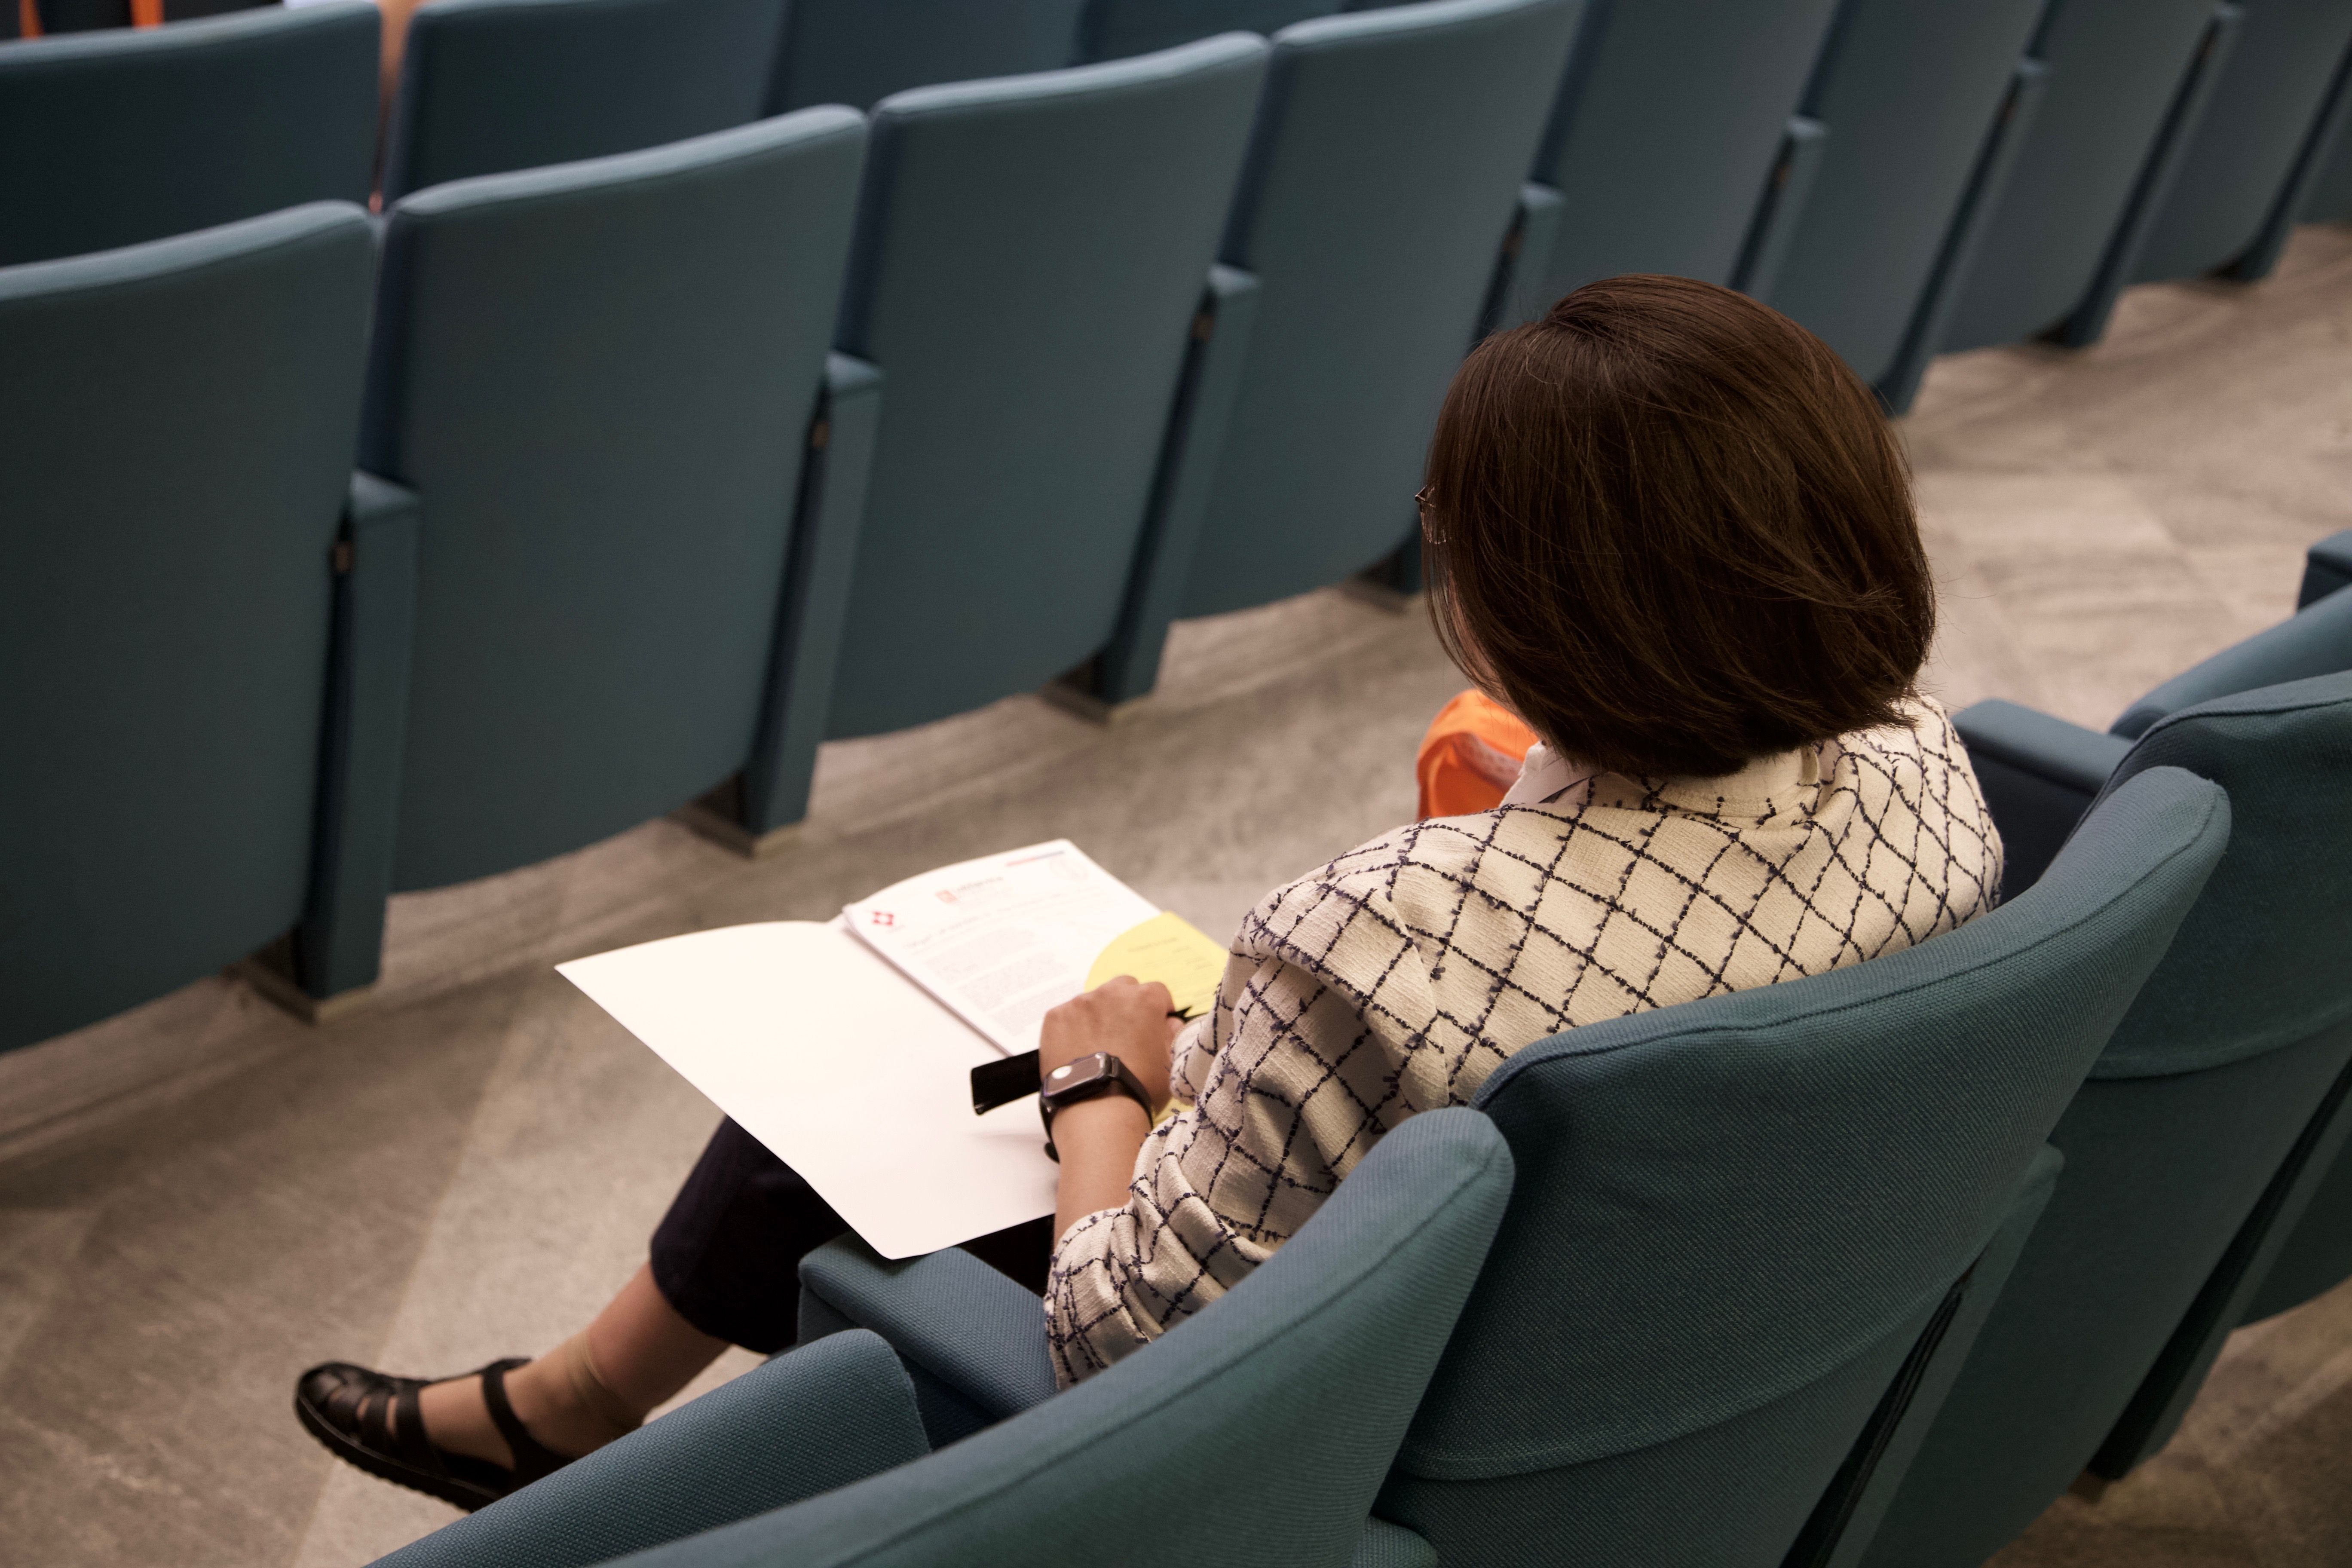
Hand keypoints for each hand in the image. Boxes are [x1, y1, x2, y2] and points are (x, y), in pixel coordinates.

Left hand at [1040, 976, 1181, 1105]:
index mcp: (1144, 1000)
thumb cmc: (1138, 1088)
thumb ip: (1171, 1034)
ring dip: (1099, 1016)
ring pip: (1093, 1001)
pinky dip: (1072, 1028)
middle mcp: (1111, 993)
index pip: (1157, 992)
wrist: (1097, 1110)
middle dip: (1127, 1006)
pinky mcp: (1055, 1017)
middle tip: (1125, 1035)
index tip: (1154, 1026)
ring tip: (1097, 1047)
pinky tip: (1076, 1052)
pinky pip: (1067, 1016)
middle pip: (1123, 989)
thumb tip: (1169, 1022)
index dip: (1157, 1010)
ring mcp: (1080, 1004)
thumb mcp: (1170, 1063)